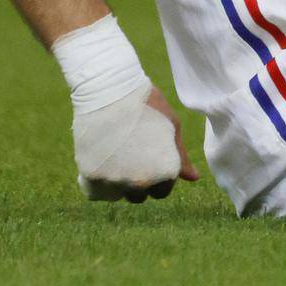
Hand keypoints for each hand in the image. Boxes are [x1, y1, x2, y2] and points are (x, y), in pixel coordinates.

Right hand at [73, 85, 199, 202]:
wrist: (111, 89)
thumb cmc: (147, 104)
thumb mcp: (172, 127)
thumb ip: (180, 157)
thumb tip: (193, 178)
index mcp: (166, 170)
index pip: (162, 191)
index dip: (157, 175)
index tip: (149, 155)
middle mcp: (142, 181)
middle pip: (139, 195)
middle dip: (138, 180)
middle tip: (132, 154)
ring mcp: (115, 180)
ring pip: (117, 195)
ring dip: (118, 183)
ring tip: (117, 155)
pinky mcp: (91, 175)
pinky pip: (97, 193)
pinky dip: (99, 184)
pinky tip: (102, 162)